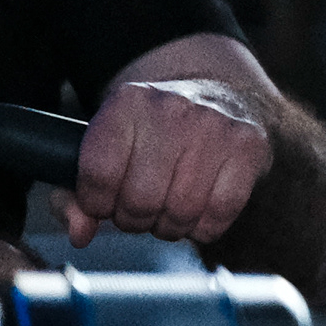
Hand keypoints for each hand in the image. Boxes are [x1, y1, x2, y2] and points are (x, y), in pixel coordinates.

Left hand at [66, 74, 270, 251]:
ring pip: (181, 212)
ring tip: (168, 209)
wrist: (219, 94)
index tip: (105, 201)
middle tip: (141, 209)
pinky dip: (204, 227)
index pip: (98, 174)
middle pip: (140, 199)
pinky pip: (220, 213)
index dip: (97, 203)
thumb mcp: (109, 146)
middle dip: (134, 219)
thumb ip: (77, 194)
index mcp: (128, 103)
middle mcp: (172, 109)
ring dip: (169, 226)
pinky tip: (199, 209)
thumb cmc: (155, 132)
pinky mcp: (249, 145)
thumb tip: (80, 232)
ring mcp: (215, 126)